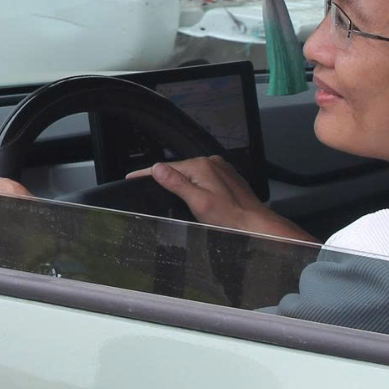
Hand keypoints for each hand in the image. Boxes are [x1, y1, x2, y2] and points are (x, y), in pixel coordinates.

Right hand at [130, 155, 315, 242]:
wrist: (256, 225)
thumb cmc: (230, 218)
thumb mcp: (198, 202)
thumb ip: (176, 184)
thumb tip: (157, 168)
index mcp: (202, 166)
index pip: (167, 167)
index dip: (147, 173)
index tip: (131, 177)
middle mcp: (212, 163)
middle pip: (179, 169)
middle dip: (164, 178)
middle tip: (145, 186)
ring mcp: (221, 169)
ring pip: (192, 173)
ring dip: (180, 182)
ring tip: (164, 190)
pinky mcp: (227, 177)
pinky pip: (203, 177)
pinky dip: (194, 184)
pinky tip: (191, 194)